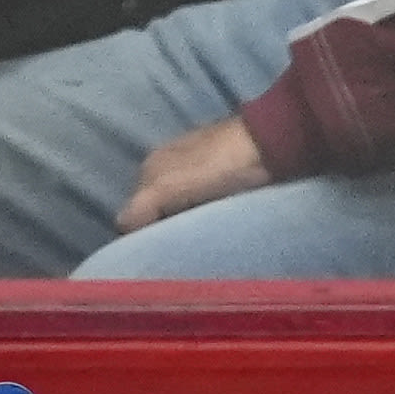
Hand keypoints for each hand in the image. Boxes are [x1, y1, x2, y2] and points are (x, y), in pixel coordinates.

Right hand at [115, 115, 270, 232]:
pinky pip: (201, 204)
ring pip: (178, 208)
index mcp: (150, 166)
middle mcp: (168, 165)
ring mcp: (196, 169)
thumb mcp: (168, 187)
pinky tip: (213, 223)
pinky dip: (203, 216)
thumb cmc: (217, 166)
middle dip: (162, 228)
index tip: (157, 249)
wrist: (273, 143)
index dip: (141, 231)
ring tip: (197, 239)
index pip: (132, 211)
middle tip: (178, 246)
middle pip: (154, 210)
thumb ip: (139, 208)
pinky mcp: (222, 175)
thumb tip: (121, 231)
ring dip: (184, 224)